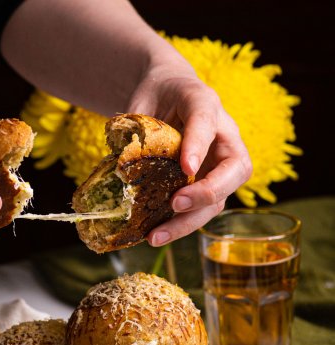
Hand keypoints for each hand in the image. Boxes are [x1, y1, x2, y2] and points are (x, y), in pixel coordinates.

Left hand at [127, 62, 252, 245]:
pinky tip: (153, 236)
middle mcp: (223, 138)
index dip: (198, 145)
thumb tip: (119, 163)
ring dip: (188, 222)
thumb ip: (135, 126)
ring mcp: (217, 166)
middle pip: (235, 170)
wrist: (165, 96)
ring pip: (218, 200)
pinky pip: (198, 211)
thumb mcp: (143, 100)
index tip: (186, 166)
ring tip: (155, 237)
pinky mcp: (204, 188)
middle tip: (176, 204)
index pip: (206, 122)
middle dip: (208, 192)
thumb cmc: (155, 96)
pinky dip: (178, 226)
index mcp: (206, 105)